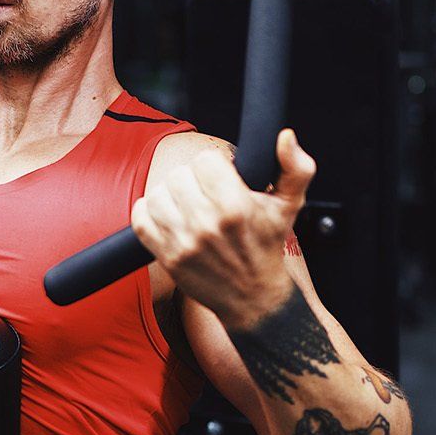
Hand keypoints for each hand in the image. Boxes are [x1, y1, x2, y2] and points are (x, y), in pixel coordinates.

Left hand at [131, 129, 315, 330]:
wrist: (252, 297)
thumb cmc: (267, 247)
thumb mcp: (290, 206)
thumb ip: (295, 167)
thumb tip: (285, 137)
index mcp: (235, 207)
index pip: (204, 159)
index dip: (213, 165)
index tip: (220, 177)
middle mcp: (206, 224)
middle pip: (178, 175)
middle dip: (191, 179)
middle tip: (203, 193)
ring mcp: (183, 242)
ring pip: (156, 194)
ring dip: (169, 195)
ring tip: (186, 204)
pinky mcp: (167, 257)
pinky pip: (139, 219)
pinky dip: (148, 213)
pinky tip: (167, 216)